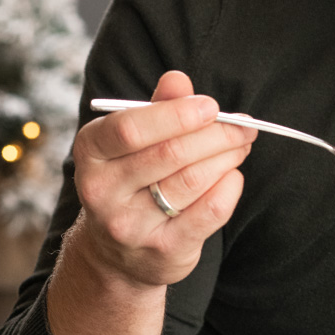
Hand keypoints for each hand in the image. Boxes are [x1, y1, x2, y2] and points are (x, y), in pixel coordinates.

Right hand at [70, 70, 252, 288]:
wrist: (118, 255)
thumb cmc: (133, 182)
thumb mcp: (133, 142)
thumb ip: (156, 108)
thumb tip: (178, 79)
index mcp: (90, 152)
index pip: (130, 128)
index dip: (176, 114)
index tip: (211, 106)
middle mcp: (102, 191)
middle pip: (170, 154)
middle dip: (216, 135)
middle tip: (243, 127)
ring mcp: (130, 226)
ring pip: (192, 181)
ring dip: (227, 157)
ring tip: (241, 146)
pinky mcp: (163, 250)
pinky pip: (209, 212)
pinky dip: (229, 188)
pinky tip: (233, 176)